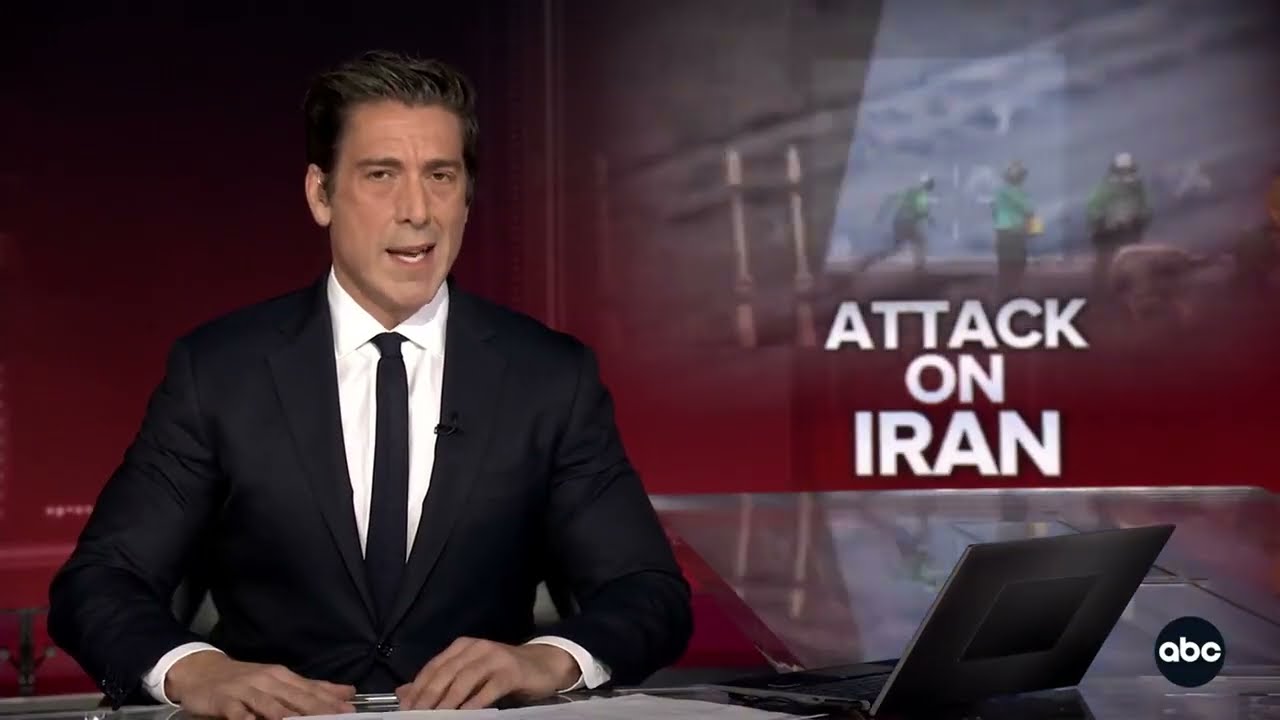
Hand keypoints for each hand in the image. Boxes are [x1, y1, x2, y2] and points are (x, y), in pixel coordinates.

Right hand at [166, 650, 356, 719]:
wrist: (201, 670)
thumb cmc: (245, 679)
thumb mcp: (279, 680)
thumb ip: (311, 688)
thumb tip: (348, 692)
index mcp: (283, 676)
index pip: (311, 690)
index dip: (330, 702)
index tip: (349, 712)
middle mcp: (268, 681)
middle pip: (296, 698)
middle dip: (316, 710)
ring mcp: (246, 690)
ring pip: (271, 705)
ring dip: (287, 717)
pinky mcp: (225, 701)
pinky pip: (238, 713)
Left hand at [396, 638, 578, 709]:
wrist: (542, 665)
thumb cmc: (502, 672)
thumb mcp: (469, 675)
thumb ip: (440, 682)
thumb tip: (404, 693)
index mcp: (462, 647)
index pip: (433, 667)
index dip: (417, 688)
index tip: (405, 709)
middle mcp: (476, 647)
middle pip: (446, 673)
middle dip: (428, 697)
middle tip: (416, 716)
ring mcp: (494, 657)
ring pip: (465, 680)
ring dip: (448, 702)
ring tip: (435, 718)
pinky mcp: (511, 671)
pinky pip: (489, 689)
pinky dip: (475, 703)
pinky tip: (465, 715)